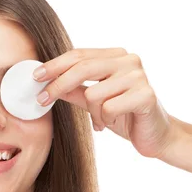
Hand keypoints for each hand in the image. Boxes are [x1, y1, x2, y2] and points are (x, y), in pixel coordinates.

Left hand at [33, 48, 180, 158]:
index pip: (79, 55)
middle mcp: (129, 60)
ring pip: (94, 94)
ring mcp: (139, 76)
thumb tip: (44, 83)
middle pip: (82, 68)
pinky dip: (105, 120)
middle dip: (58, 85)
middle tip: (42, 99)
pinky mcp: (146, 95)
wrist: (156, 136)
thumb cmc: (124, 115)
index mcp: (116, 56)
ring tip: (102, 119)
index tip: (35, 77)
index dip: (55, 65)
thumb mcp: (93, 101)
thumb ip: (73, 90)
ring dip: (92, 113)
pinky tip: (114, 123)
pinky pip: (109, 108)